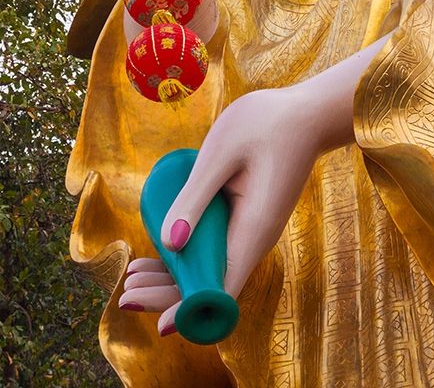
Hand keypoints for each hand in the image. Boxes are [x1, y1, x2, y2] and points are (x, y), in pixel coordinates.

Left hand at [117, 38, 390, 332]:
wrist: (307, 112)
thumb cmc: (266, 123)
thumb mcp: (221, 153)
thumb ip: (196, 197)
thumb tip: (170, 244)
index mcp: (254, 230)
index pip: (221, 291)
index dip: (189, 310)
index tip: (159, 322)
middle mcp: (255, 238)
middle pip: (212, 286)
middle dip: (168, 295)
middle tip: (125, 293)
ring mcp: (252, 229)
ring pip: (212, 268)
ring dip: (174, 277)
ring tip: (131, 275)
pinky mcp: (248, 218)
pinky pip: (217, 248)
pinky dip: (188, 255)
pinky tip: (158, 251)